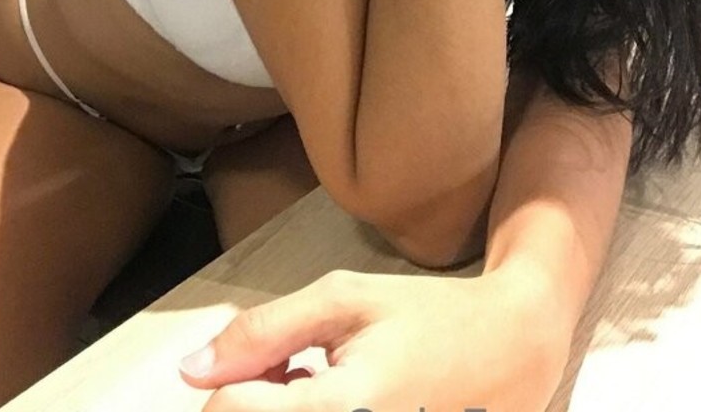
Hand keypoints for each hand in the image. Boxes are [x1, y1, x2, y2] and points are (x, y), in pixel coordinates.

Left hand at [179, 266, 567, 410]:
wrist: (510, 351)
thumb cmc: (428, 318)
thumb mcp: (346, 299)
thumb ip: (266, 331)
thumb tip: (190, 370)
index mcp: (342, 409)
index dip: (228, 380)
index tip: (256, 356)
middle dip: (252, 397)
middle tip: (286, 366)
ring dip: (276, 408)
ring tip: (309, 379)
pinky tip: (327, 398)